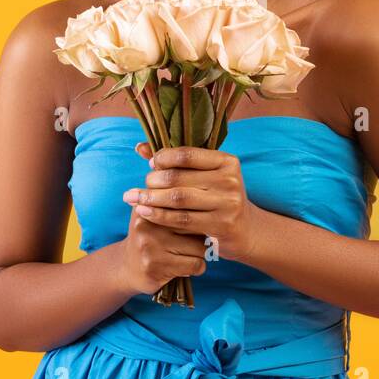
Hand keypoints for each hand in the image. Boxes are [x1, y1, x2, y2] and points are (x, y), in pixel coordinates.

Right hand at [115, 182, 207, 295]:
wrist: (127, 268)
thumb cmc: (151, 235)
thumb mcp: (153, 210)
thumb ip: (170, 194)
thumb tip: (197, 173)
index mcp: (148, 204)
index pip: (187, 202)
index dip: (200, 211)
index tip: (202, 217)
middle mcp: (147, 223)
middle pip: (195, 223)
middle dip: (202, 232)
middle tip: (199, 237)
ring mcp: (150, 246)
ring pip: (200, 247)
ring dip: (201, 253)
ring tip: (190, 253)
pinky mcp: (156, 268)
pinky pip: (196, 265)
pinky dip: (198, 268)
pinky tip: (187, 267)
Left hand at [126, 141, 263, 262]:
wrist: (244, 230)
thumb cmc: (217, 198)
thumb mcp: (204, 176)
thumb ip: (175, 162)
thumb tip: (140, 147)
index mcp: (227, 161)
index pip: (187, 155)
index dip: (164, 157)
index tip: (150, 164)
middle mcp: (230, 180)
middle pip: (179, 178)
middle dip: (152, 181)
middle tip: (138, 187)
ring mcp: (228, 203)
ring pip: (178, 199)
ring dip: (151, 198)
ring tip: (133, 199)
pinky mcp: (222, 225)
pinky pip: (182, 219)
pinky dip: (159, 215)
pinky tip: (145, 213)